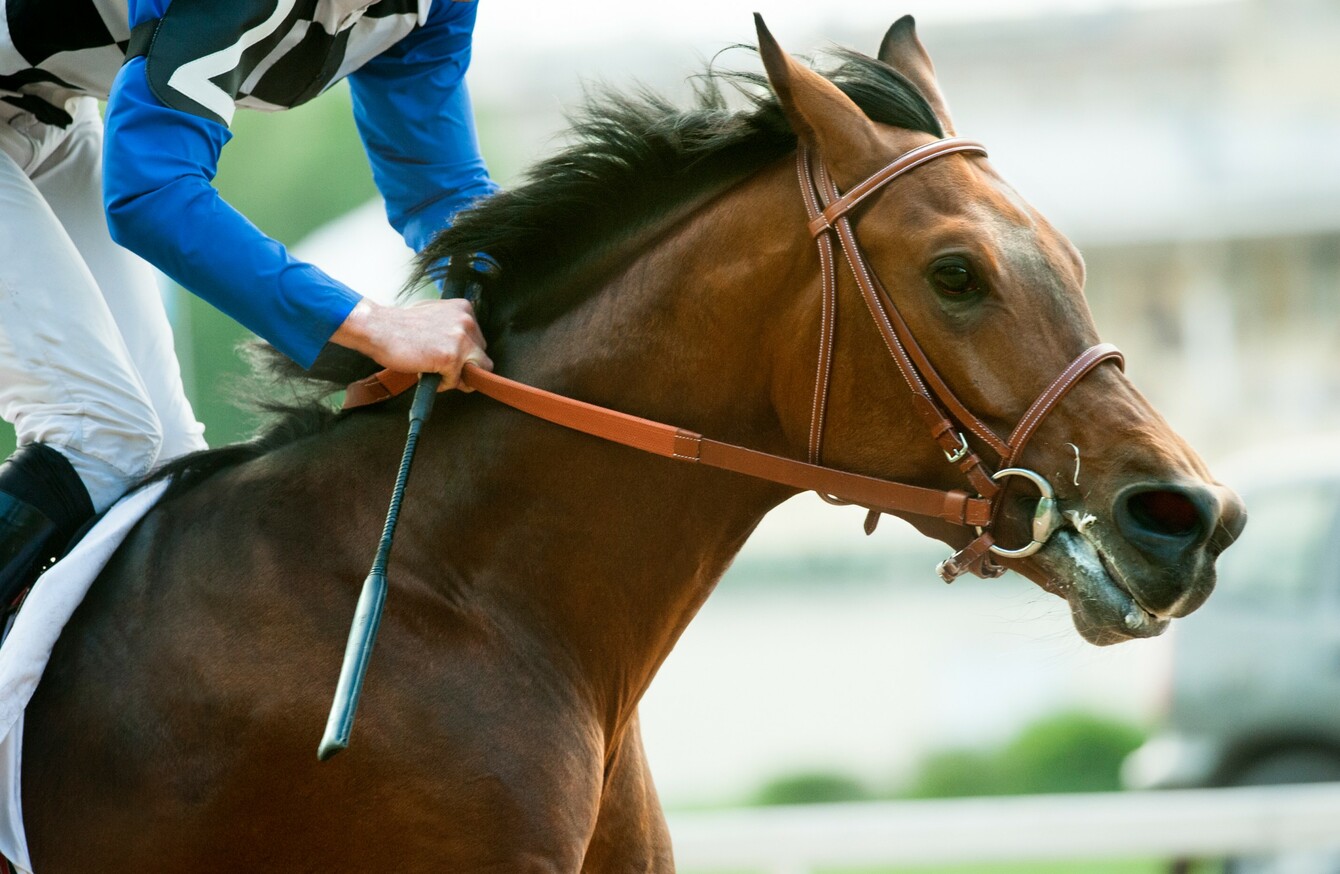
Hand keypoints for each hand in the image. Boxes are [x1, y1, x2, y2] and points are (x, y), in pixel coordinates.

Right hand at [332, 297, 492, 390]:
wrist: (377, 328)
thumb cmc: (400, 325)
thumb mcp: (435, 316)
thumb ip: (453, 328)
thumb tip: (467, 350)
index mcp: (464, 308)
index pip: (479, 340)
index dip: (465, 354)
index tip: (449, 358)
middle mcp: (467, 321)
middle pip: (482, 357)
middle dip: (464, 366)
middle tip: (440, 367)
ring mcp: (461, 339)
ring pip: (476, 371)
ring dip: (456, 376)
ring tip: (434, 370)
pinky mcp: (451, 357)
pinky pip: (456, 381)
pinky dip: (442, 383)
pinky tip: (425, 372)